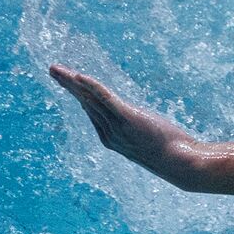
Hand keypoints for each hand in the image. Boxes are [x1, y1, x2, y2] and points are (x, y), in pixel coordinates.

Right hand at [49, 64, 201, 186]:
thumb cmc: (172, 154)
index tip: (70, 80)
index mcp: (111, 138)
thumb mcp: (149, 142)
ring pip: (90, 99)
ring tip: (57, 69)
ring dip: (72, 81)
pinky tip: (80, 76)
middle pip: (85, 103)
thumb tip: (137, 121)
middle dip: (68, 85)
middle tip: (53, 70)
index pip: (91, 111)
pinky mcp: (129, 119)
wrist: (180, 164)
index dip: (80, 94)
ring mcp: (118, 127)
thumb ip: (137, 132)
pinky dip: (93, 87)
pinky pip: (107, 100)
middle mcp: (109, 133)